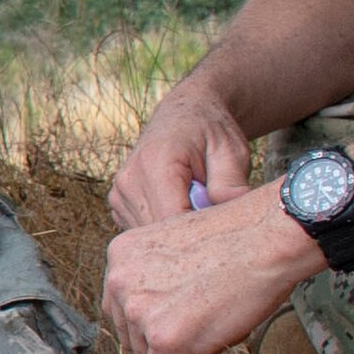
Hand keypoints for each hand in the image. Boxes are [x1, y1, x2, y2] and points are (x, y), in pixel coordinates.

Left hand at [100, 186, 318, 353]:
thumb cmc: (237, 239)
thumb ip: (154, 278)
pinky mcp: (163, 339)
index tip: (184, 310)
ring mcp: (138, 310)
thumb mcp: (175, 248)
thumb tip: (157, 315)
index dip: (158, 317)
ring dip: (182, 352)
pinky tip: (215, 340)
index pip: (122, 307)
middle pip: (132, 336)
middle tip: (203, 319)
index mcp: (121, 255)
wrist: (266, 239)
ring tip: (213, 322)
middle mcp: (119, 280)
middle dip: (166, 337)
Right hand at [107, 85, 252, 229]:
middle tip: (216, 217)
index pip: (172, 220)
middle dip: (190, 236)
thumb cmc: (210, 132)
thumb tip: (233, 205)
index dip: (200, 234)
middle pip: (159, 235)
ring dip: (178, 232)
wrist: (185, 115)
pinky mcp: (119, 204)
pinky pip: (143, 233)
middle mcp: (129, 181)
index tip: (224, 231)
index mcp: (155, 164)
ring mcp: (120, 194)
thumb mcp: (231, 150)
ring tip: (198, 206)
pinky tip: (182, 208)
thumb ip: (231, 180)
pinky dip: (165, 229)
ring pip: (151, 238)